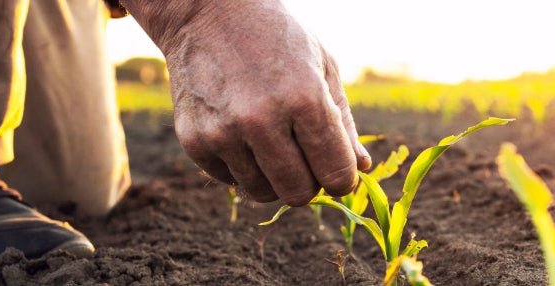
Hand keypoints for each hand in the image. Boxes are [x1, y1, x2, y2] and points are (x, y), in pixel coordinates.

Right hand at [122, 0, 370, 205]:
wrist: (208, 14)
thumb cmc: (278, 39)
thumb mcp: (323, 68)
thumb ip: (344, 124)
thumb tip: (360, 168)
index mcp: (304, 99)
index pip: (335, 173)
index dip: (343, 178)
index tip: (338, 170)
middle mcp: (262, 120)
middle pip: (298, 194)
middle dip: (310, 183)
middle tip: (305, 159)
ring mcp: (223, 132)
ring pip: (263, 193)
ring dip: (274, 177)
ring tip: (273, 142)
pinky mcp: (194, 140)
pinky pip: (230, 180)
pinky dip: (242, 167)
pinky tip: (243, 134)